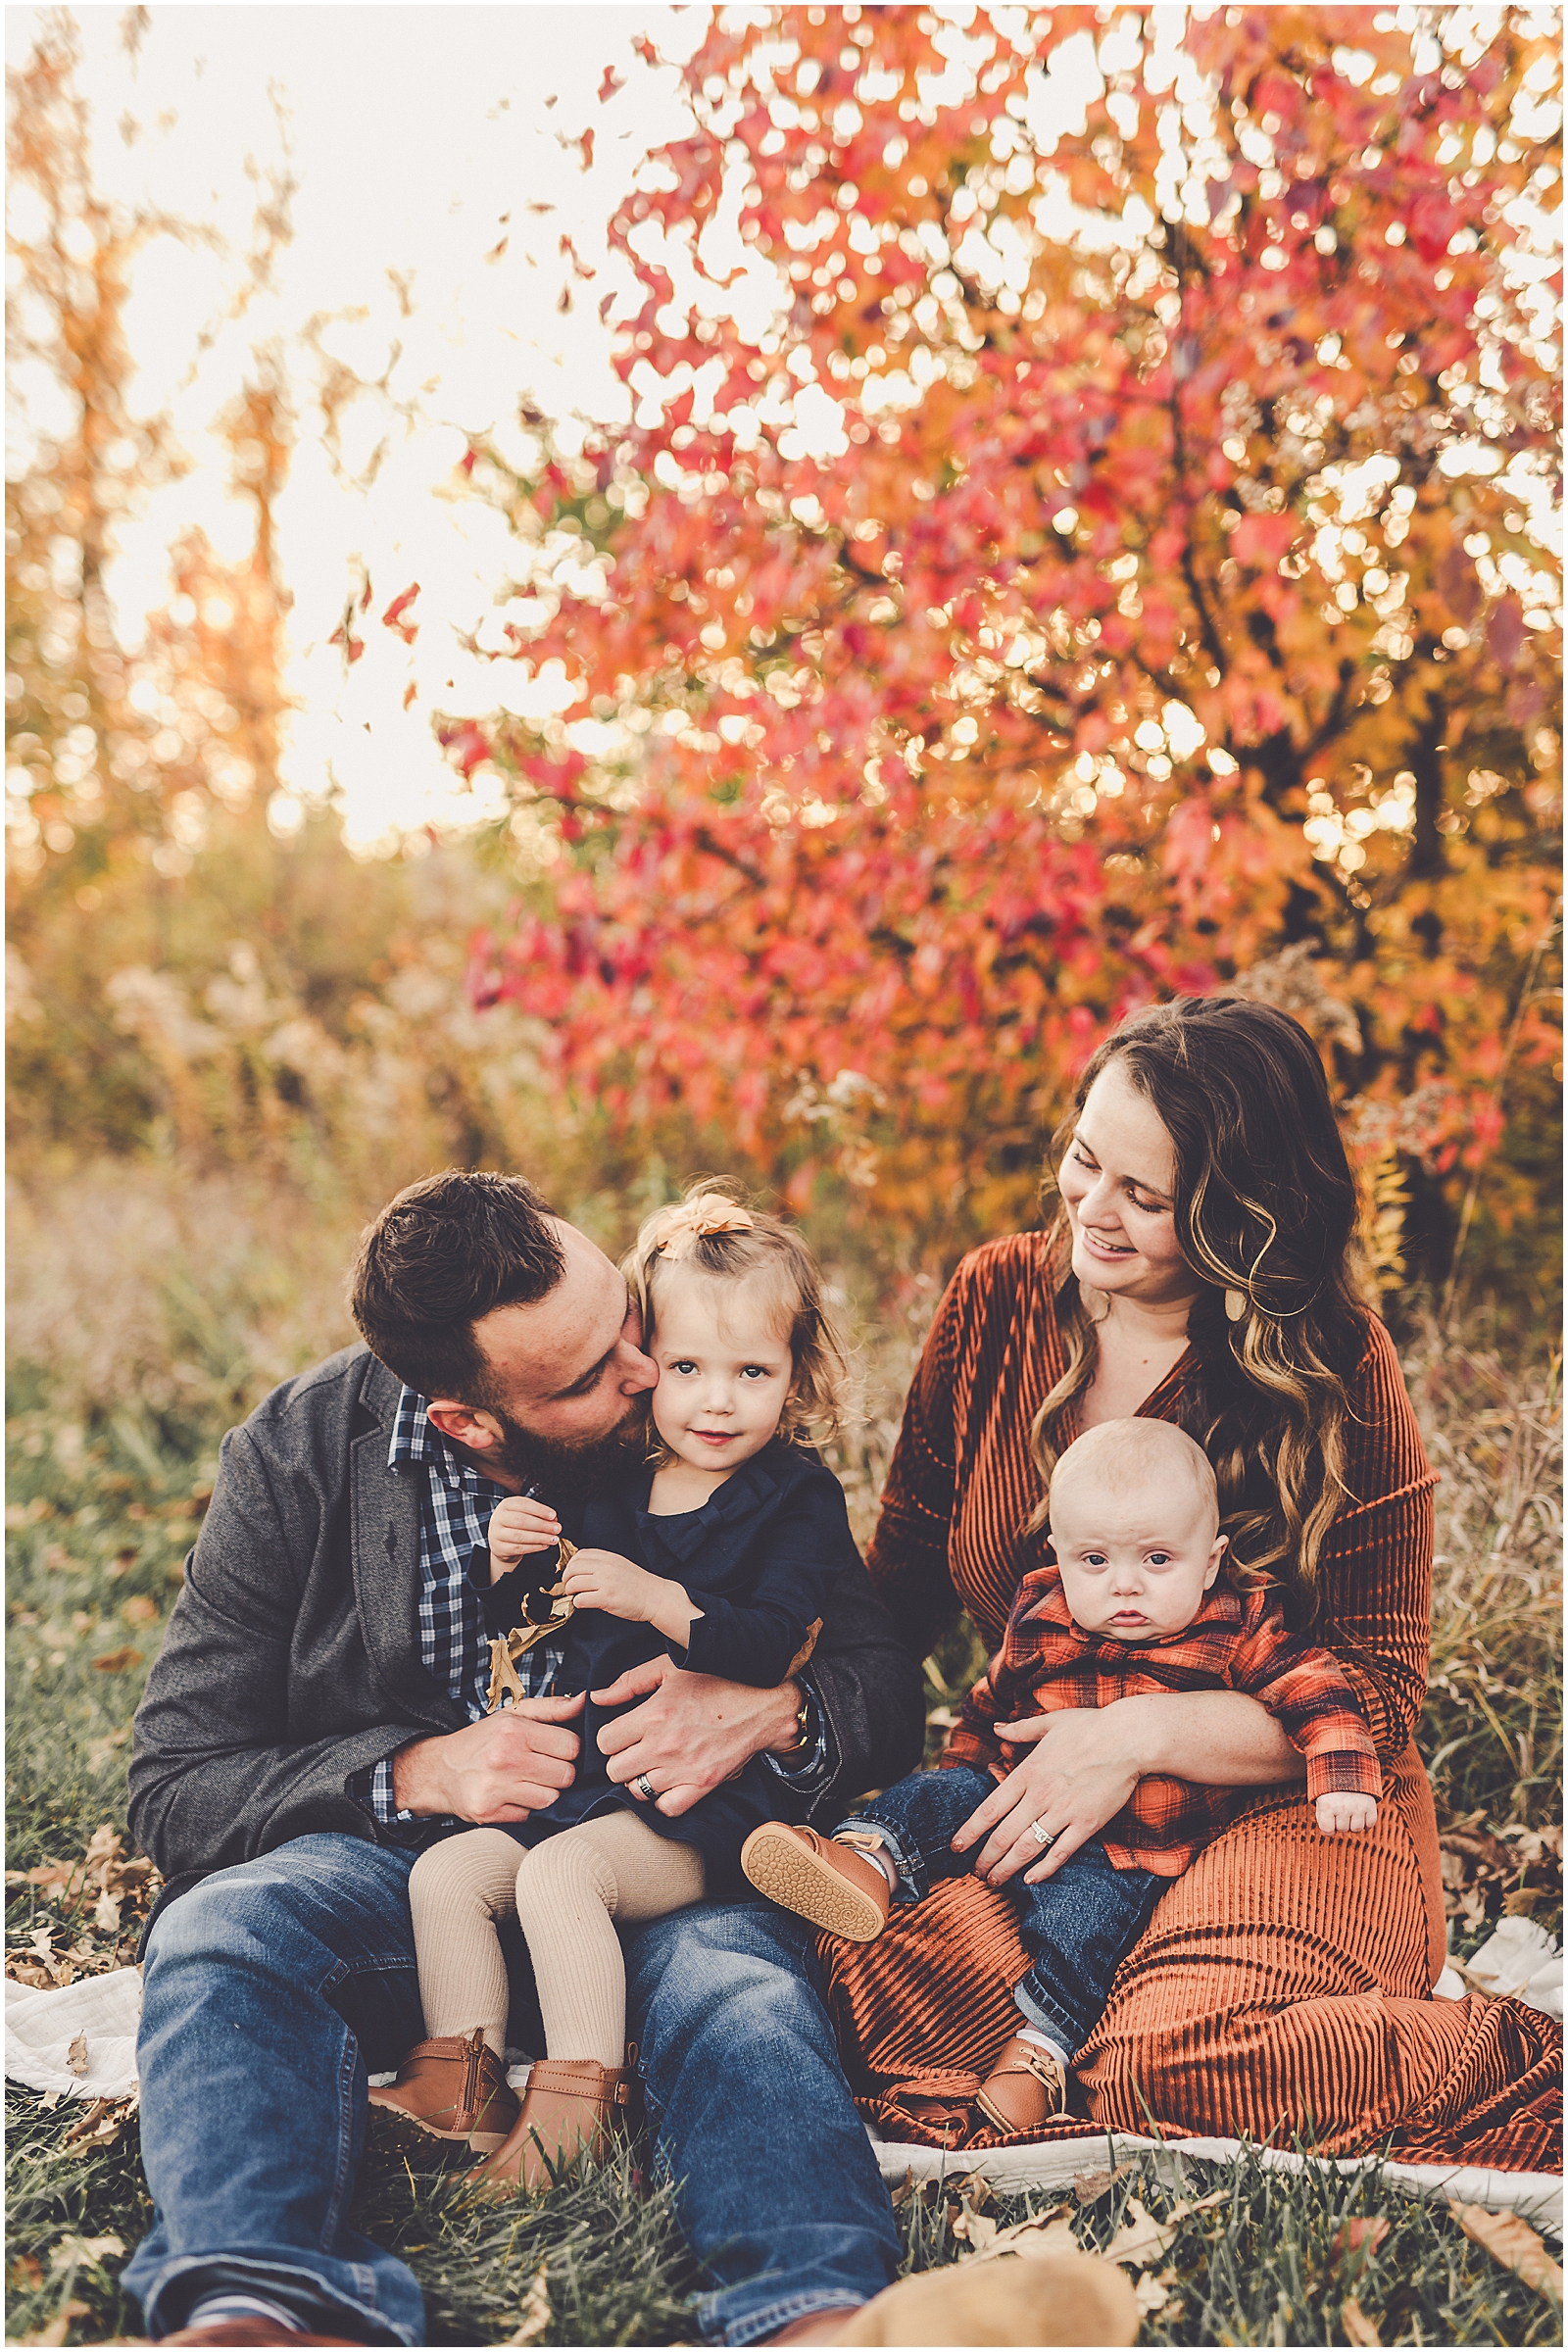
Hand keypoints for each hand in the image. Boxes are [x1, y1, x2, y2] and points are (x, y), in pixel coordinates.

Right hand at [391, 1692, 583, 1821]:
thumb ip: (552, 1708)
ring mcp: (495, 1788)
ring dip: (543, 1792)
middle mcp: (504, 1758)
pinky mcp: (488, 1813)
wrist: (439, 1771)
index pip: (572, 1746)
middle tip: (540, 1766)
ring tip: (525, 1781)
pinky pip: (529, 1815)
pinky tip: (510, 1796)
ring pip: (551, 1798)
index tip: (553, 1749)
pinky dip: (524, 1808)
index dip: (567, 1748)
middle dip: (558, 1772)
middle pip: (566, 1776)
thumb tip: (585, 1701)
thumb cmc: (483, 1740)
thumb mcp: (513, 1715)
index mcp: (514, 1730)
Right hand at [487, 1494, 561, 1573]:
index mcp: (506, 1505)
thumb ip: (538, 1515)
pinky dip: (534, 1547)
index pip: (523, 1504)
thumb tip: (553, 1520)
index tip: (553, 1515)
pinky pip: (519, 1548)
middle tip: (556, 1528)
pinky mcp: (499, 1548)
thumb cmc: (515, 1524)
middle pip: (521, 1521)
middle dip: (542, 1525)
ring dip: (540, 1537)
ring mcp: (497, 1534)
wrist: (500, 1541)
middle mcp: (499, 1518)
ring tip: (553, 1539)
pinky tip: (544, 1545)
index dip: (539, 1510)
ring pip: (520, 1536)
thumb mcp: (524, 1514)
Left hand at [561, 1546, 678, 1625]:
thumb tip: (581, 1569)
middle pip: (572, 1568)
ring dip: (570, 1591)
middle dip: (566, 1579)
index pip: (579, 1555)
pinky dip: (578, 1603)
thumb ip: (603, 1564)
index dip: (570, 1565)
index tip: (571, 1574)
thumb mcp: (620, 1565)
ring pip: (573, 1584)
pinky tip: (584, 1604)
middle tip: (569, 1587)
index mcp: (608, 1557)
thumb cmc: (639, 1584)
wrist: (656, 1597)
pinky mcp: (607, 1598)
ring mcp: (606, 1582)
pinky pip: (581, 1599)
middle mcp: (606, 1567)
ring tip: (576, 1595)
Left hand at [591, 1655, 799, 1816]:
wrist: (762, 1704)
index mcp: (653, 1714)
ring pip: (636, 1791)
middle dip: (620, 1759)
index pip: (604, 1741)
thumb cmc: (716, 1680)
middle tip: (635, 1749)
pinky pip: (667, 1808)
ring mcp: (684, 1769)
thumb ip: (630, 1681)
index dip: (611, 1737)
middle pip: (614, 1770)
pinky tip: (667, 1783)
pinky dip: (662, 1800)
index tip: (623, 1732)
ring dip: (639, 1779)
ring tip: (651, 1764)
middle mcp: (665, 1745)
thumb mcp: (670, 1668)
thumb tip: (597, 1698)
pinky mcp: (703, 1784)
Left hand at [950, 1708, 1141, 1887]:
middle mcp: (1040, 1795)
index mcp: (1028, 1772)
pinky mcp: (1086, 1823)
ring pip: (1027, 1848)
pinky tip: (1030, 1880)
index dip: (970, 1831)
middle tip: (975, 1873)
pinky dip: (1043, 1869)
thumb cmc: (1090, 1727)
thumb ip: (1020, 1729)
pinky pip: (1060, 1852)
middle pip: (1003, 1835)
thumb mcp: (1050, 1722)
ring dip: (1007, 1868)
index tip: (956, 1846)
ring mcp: (1064, 1811)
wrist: (1128, 1739)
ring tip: (995, 1881)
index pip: (990, 1808)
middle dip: (986, 1858)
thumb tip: (997, 1727)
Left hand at [1316, 1791, 1377, 1834]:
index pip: (1328, 1831)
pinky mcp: (1370, 1804)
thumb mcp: (1321, 1799)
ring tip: (1350, 1809)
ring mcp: (1357, 1806)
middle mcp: (1342, 1807)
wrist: (1348, 1767)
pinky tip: (1361, 1811)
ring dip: (1354, 1822)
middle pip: (1343, 1829)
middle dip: (1341, 1821)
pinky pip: (1370, 1824)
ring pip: (1356, 1829)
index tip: (1329, 1817)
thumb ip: (1323, 1817)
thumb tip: (1331, 1833)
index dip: (1329, 1827)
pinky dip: (1367, 1821)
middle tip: (1340, 1807)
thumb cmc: (1331, 1788)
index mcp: (1326, 1805)